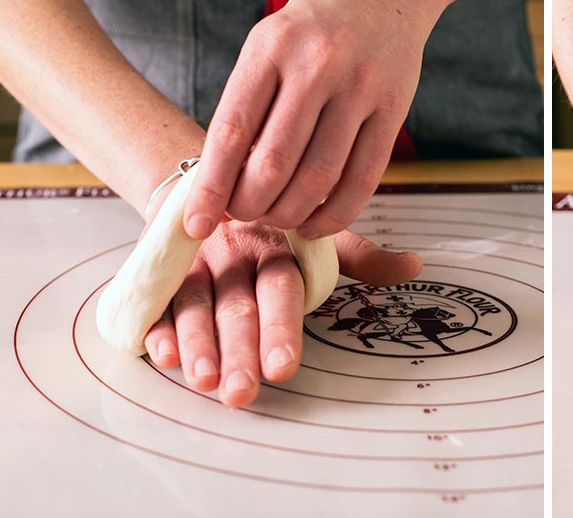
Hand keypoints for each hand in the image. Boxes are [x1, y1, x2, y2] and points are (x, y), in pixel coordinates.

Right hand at [144, 217, 421, 407]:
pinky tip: (160, 352)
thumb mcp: (319, 235)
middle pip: (237, 304)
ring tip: (204, 379)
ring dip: (198, 342)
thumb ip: (361, 257)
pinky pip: (158, 298)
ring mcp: (198, 261)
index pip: (282, 288)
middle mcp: (238, 254)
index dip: (281, 327)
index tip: (283, 368)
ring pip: (196, 303)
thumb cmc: (278, 223)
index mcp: (278, 246)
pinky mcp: (165, 269)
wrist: (216, 180)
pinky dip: (157, 324)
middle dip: (239, 349)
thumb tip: (415, 265)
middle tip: (242, 391)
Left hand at [183, 0, 440, 242]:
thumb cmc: (316, 23)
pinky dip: (335, 213)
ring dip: (289, 213)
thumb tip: (221, 184)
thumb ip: (247, 106)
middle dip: (250, 206)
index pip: (232, 132)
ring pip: (318, 177)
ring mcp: (359, 85)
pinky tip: (315, 219)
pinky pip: (363, 177)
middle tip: (242, 214)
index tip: (195, 223)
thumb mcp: (268, 44)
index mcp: (272, 46)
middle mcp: (316, 64)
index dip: (211, 187)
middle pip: (274, 164)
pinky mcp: (394, 106)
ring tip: (276, 216)